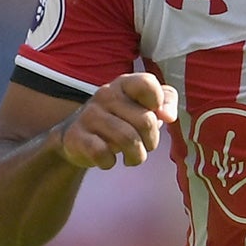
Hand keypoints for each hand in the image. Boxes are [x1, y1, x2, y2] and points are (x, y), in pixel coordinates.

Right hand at [57, 72, 178, 168]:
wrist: (76, 137)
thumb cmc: (120, 119)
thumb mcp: (144, 105)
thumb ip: (166, 101)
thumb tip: (169, 116)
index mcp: (124, 84)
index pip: (147, 83)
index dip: (159, 102)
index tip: (157, 115)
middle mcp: (106, 94)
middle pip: (146, 121)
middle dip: (152, 141)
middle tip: (145, 146)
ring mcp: (89, 114)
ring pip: (127, 139)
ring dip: (137, 156)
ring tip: (133, 158)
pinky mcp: (76, 135)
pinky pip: (102, 153)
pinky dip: (110, 162)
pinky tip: (109, 160)